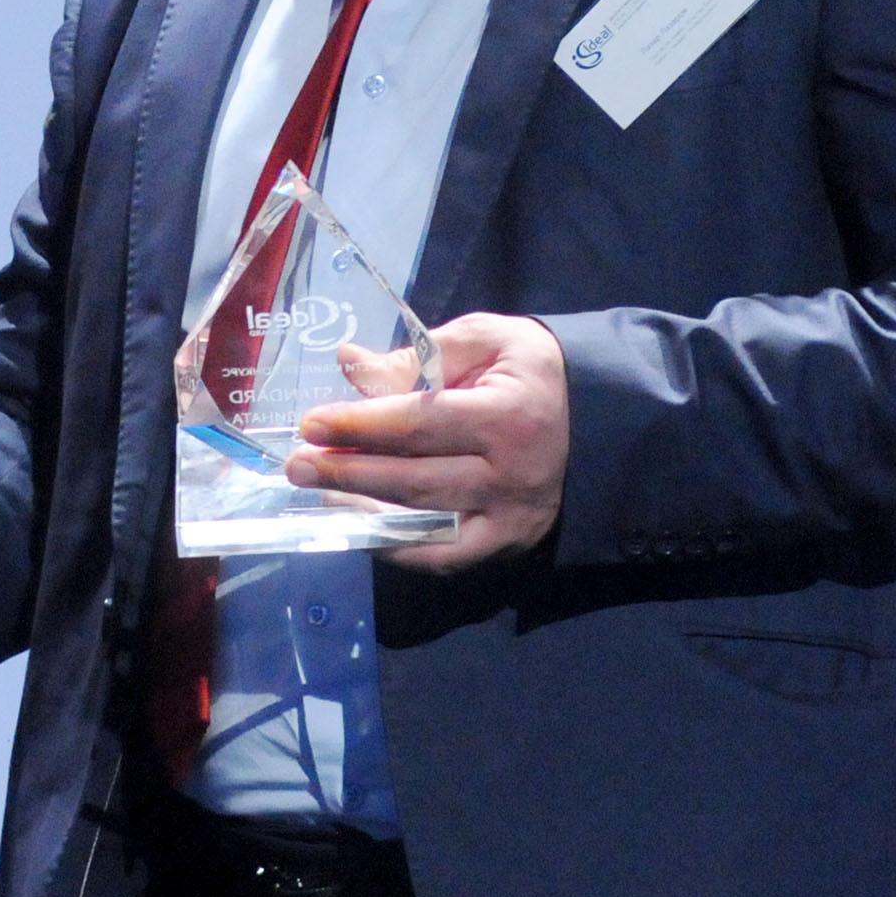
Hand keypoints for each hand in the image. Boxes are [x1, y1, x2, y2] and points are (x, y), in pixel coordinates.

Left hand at [281, 313, 568, 572]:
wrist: (599, 419)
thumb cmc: (531, 372)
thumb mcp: (483, 340)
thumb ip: (417, 353)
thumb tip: (350, 362)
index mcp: (507, 415)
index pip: (419, 423)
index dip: (360, 424)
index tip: (311, 424)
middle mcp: (511, 474)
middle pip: (415, 479)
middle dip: (347, 471)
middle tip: (296, 465)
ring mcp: (510, 517)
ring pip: (423, 521)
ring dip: (362, 508)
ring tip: (317, 490)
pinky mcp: (507, 543)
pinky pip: (443, 556)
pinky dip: (397, 546)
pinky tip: (359, 524)